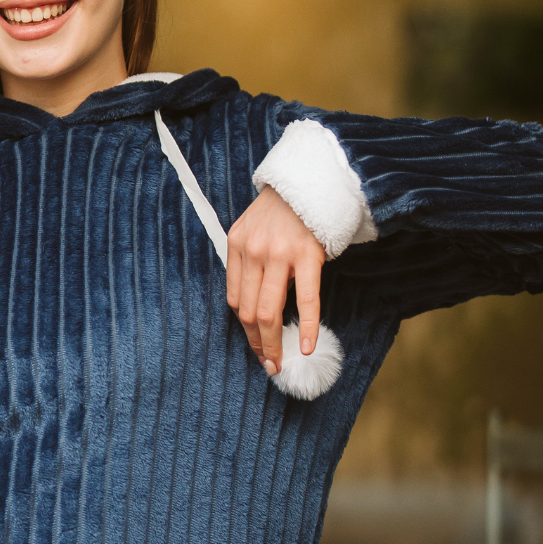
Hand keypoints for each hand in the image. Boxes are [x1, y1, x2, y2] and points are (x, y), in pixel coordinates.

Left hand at [226, 187, 324, 375]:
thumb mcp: (252, 230)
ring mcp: (279, 254)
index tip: (255, 344)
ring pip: (268, 311)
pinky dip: (306, 326)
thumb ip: (249, 261)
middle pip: (247, 311)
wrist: (308, 181)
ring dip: (272, 342)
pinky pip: (306, 299)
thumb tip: (255, 304)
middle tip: (267, 363)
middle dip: (256, 343)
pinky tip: (306, 346)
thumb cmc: (281, 211)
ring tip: (278, 362)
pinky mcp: (307, 256)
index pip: (234, 299)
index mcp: (236, 246)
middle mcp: (253, 251)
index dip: (244, 327)